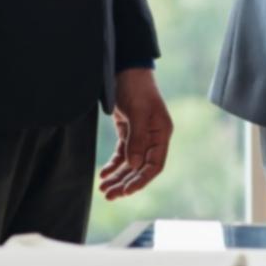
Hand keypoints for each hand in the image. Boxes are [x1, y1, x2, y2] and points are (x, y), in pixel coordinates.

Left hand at [100, 69, 173, 199]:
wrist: (126, 70)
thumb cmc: (136, 88)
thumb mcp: (137, 112)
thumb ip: (137, 139)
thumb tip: (134, 166)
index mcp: (162, 134)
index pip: (155, 165)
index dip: (141, 180)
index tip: (126, 191)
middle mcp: (153, 137)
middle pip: (141, 168)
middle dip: (125, 182)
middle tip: (109, 195)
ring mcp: (141, 135)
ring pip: (130, 164)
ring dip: (117, 177)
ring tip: (103, 189)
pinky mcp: (128, 132)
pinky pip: (122, 154)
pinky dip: (113, 165)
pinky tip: (103, 174)